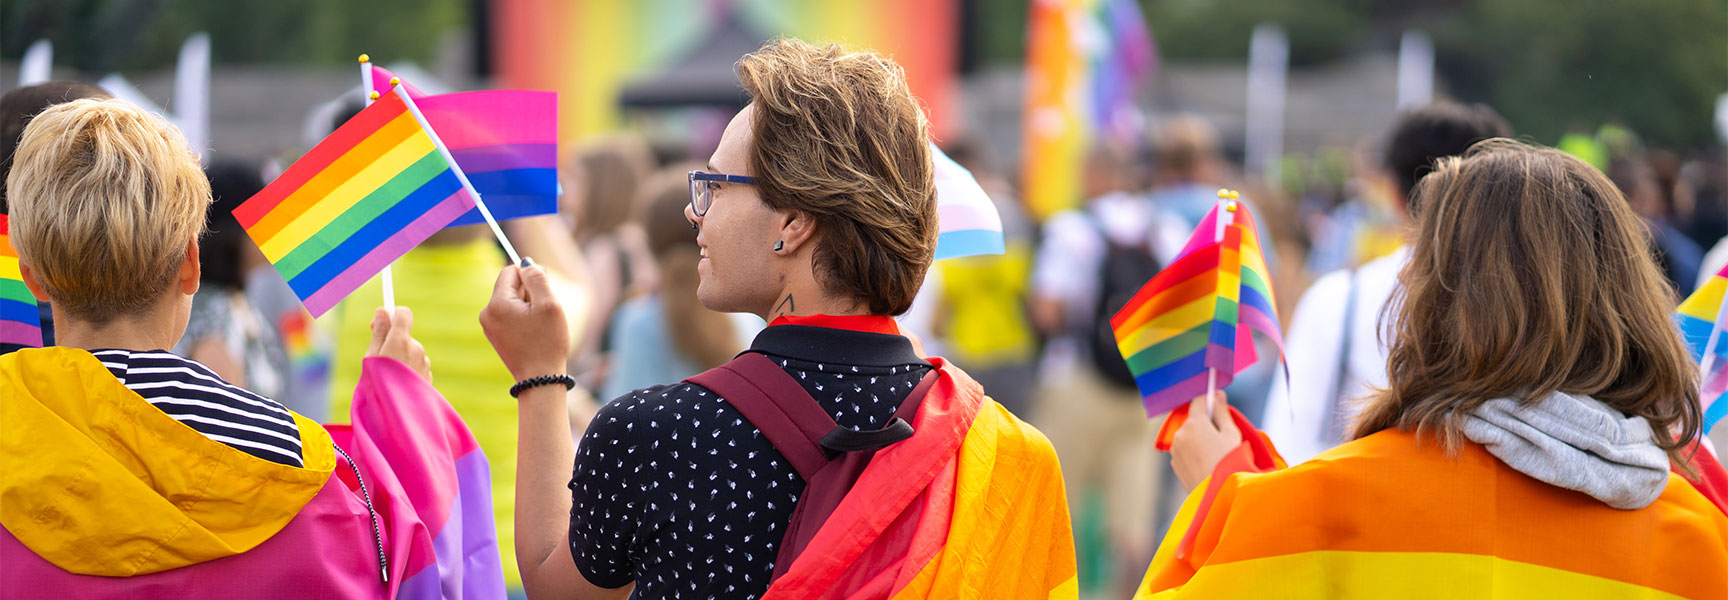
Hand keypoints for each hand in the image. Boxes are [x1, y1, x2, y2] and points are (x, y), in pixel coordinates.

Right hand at [366, 306, 431, 382]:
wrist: (398, 418)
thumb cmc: (378, 386)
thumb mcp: (372, 358)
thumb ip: (380, 333)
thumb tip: (383, 311)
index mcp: (401, 341)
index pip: (404, 314)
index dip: (392, 315)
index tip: (379, 324)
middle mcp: (417, 349)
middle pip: (405, 335)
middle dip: (392, 342)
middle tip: (377, 359)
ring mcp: (425, 363)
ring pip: (411, 352)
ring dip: (400, 359)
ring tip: (388, 378)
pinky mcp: (428, 376)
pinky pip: (416, 366)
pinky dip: (407, 371)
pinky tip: (398, 385)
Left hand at [480, 259, 571, 382]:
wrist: (540, 380)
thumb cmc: (547, 342)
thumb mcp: (549, 304)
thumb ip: (537, 277)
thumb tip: (526, 262)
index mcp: (497, 303)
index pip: (511, 271)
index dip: (531, 278)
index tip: (543, 296)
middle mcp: (487, 312)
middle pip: (510, 285)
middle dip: (529, 293)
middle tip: (542, 315)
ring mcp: (489, 325)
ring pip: (511, 300)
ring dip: (528, 306)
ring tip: (538, 326)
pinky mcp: (495, 335)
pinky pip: (509, 314)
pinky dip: (523, 318)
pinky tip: (532, 334)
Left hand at [1170, 392, 1241, 492]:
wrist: (1217, 494)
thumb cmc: (1229, 462)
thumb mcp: (1231, 434)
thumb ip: (1222, 412)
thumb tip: (1217, 395)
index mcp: (1194, 423)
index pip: (1198, 401)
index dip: (1209, 401)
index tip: (1218, 406)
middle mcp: (1180, 433)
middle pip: (1192, 420)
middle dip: (1204, 423)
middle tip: (1221, 435)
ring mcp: (1175, 450)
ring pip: (1187, 436)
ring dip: (1198, 438)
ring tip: (1215, 452)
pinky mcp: (1174, 464)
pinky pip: (1184, 451)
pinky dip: (1193, 452)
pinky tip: (1207, 462)